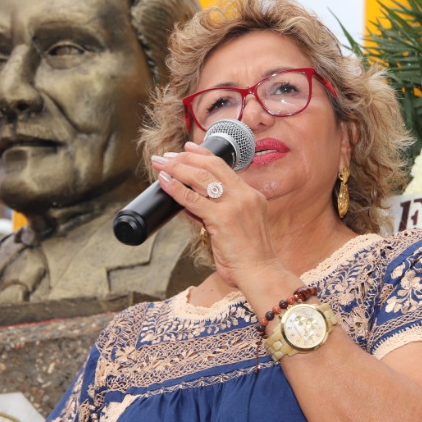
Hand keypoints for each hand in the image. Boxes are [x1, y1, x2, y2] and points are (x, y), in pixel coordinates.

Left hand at [153, 144, 280, 292]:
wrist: (260, 273)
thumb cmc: (247, 257)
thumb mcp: (234, 228)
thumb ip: (214, 213)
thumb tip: (188, 203)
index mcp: (251, 196)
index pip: (224, 167)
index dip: (203, 155)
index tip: (188, 148)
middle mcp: (245, 195)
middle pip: (212, 166)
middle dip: (186, 158)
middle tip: (167, 156)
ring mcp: (235, 205)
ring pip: (201, 178)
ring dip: (177, 168)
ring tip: (161, 164)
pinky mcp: (222, 218)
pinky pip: (192, 199)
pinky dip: (175, 188)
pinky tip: (164, 182)